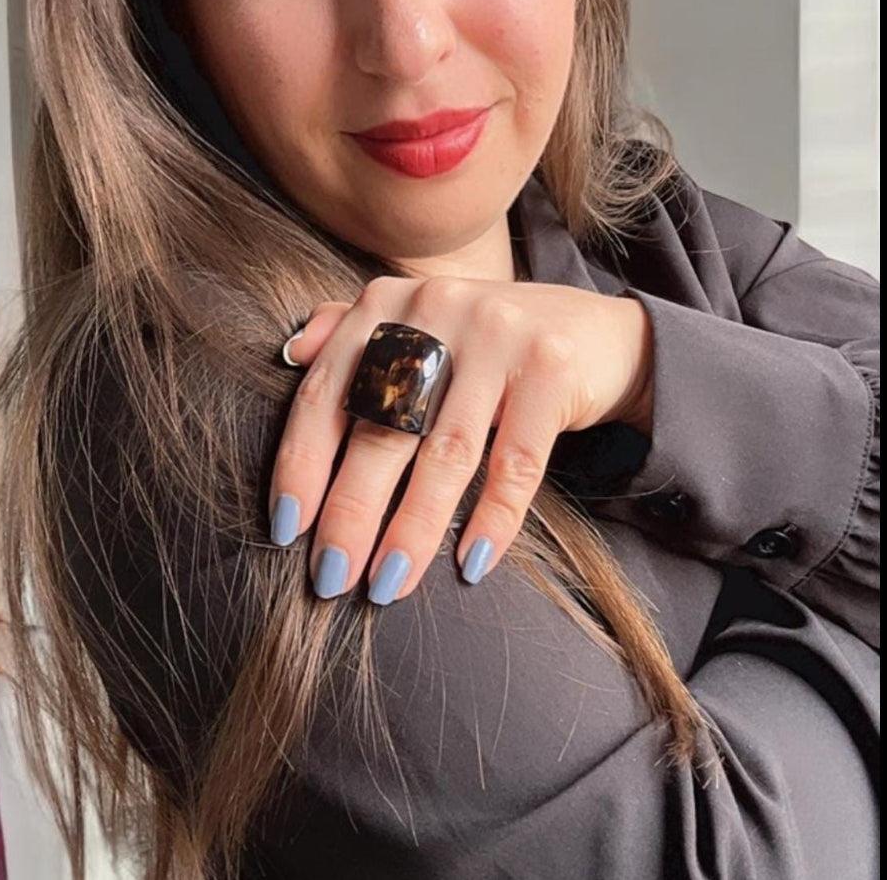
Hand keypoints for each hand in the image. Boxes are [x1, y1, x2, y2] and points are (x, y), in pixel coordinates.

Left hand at [269, 275, 653, 603]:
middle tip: (331, 576)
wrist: (599, 331)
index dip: (301, 462)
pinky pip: (515, 462)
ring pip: (444, 452)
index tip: (287, 528)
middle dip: (350, 511)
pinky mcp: (551, 368)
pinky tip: (470, 564)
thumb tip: (290, 353)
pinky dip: (492, 519)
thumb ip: (352, 330)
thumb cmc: (487, 342)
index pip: (327, 391)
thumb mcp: (417, 322)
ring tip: (388, 584)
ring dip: (412, 529)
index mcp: (388, 302)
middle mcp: (435, 308)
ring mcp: (497, 335)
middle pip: (381, 427)